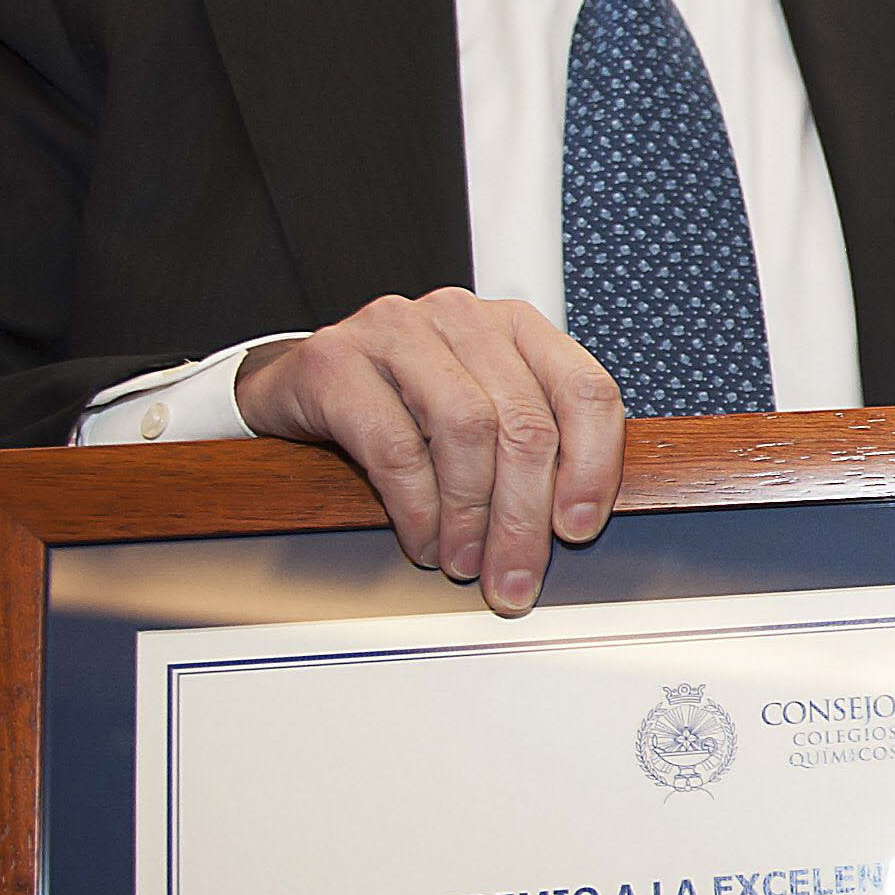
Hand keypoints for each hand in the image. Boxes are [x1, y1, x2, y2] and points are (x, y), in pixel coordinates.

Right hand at [233, 292, 623, 614]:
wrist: (301, 386)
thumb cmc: (404, 407)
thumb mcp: (482, 419)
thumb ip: (532, 453)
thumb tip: (572, 528)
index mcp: (516, 327)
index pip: (585, 391)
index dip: (593, 468)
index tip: (578, 529)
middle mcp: (463, 317)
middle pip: (525, 423)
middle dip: (525, 517)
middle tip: (515, 577)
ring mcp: (397, 330)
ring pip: (466, 430)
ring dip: (471, 516)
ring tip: (465, 562)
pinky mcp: (337, 360)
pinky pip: (395, 446)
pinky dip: (417, 510)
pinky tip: (423, 541)